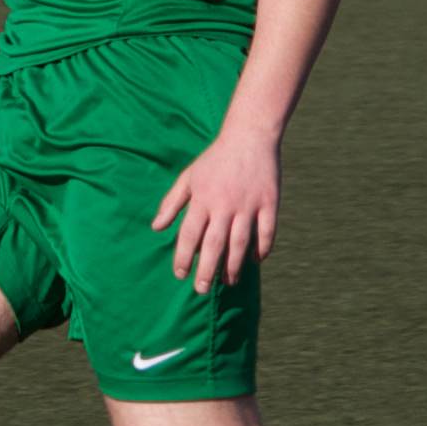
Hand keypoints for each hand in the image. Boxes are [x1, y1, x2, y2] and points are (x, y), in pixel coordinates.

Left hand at [152, 129, 280, 294]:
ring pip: (240, 242)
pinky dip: (262, 248)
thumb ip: (172, 203)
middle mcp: (224, 204)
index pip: (190, 234)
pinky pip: (267, 231)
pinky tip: (255, 261)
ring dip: (234, 265)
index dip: (184, 257)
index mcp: (203, 199)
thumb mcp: (189, 177)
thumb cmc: (215, 159)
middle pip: (214, 244)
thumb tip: (156, 228)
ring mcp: (249, 204)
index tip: (180, 275)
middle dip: (207, 269)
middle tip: (202, 289)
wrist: (249, 136)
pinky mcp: (269, 202)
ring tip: (229, 282)